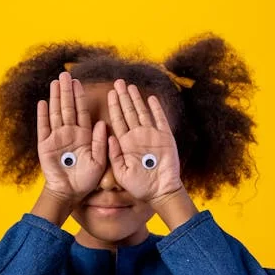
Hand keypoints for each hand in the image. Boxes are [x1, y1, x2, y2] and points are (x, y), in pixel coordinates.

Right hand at [37, 72, 107, 201]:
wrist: (69, 193)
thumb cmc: (86, 180)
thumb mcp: (99, 161)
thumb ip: (100, 143)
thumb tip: (103, 123)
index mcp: (84, 135)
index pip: (81, 111)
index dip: (80, 96)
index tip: (79, 82)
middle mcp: (69, 133)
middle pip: (67, 107)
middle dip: (66, 91)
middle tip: (65, 74)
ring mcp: (56, 138)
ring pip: (55, 113)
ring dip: (55, 98)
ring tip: (55, 82)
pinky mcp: (45, 145)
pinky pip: (43, 127)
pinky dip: (43, 115)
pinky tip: (43, 102)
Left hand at [107, 78, 183, 202]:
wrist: (161, 192)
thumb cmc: (139, 186)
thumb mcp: (121, 172)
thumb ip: (114, 154)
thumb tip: (108, 135)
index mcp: (125, 144)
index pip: (118, 120)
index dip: (114, 106)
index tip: (110, 93)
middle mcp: (137, 137)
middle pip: (128, 112)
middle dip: (123, 97)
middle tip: (118, 82)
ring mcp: (152, 136)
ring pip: (143, 112)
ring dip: (137, 99)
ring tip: (131, 86)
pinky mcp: (165, 138)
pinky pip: (160, 120)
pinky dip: (156, 109)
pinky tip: (152, 98)